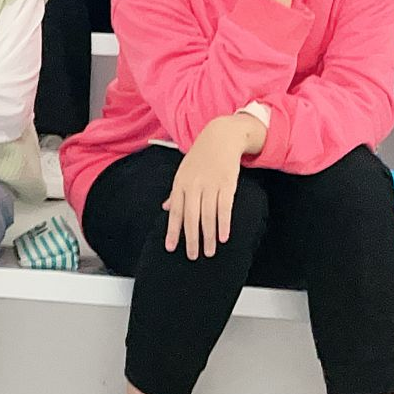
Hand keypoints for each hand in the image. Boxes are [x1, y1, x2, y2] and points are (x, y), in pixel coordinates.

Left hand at [162, 116, 257, 258]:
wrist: (221, 136)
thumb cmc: (201, 157)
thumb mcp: (183, 172)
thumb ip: (176, 192)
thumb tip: (166, 208)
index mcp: (180, 184)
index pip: (176, 212)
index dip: (173, 231)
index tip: (171, 248)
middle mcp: (193, 185)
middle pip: (191, 217)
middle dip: (191, 239)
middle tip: (193, 256)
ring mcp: (211, 184)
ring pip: (208, 216)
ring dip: (209, 236)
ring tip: (210, 252)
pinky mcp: (227, 183)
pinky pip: (225, 207)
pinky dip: (224, 223)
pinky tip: (224, 237)